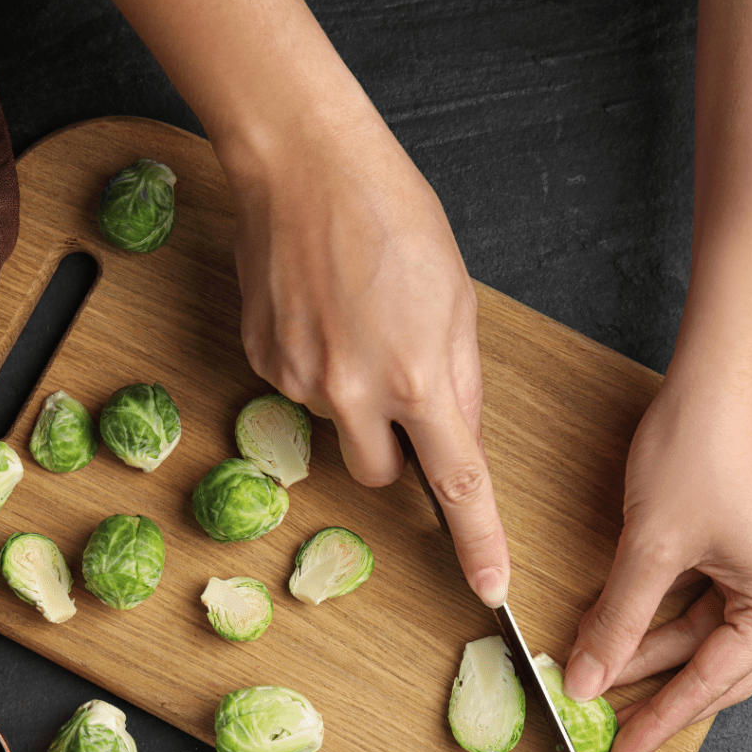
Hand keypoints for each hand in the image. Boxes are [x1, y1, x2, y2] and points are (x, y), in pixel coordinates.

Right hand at [223, 111, 509, 605]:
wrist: (301, 166)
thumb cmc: (391, 214)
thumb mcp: (454, 297)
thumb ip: (457, 378)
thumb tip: (455, 433)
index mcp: (415, 376)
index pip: (455, 481)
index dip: (477, 539)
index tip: (489, 585)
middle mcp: (350, 392)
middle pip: (377, 473)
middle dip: (394, 451)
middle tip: (399, 388)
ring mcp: (297, 379)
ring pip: (336, 424)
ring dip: (353, 396)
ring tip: (355, 320)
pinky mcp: (262, 360)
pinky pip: (299, 389)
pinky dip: (318, 366)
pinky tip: (321, 313)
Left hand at [563, 362, 751, 751]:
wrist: (718, 371)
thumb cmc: (700, 450)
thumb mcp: (652, 546)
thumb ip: (620, 620)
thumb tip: (587, 678)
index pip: (712, 682)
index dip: (660, 718)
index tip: (618, 750)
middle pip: (712, 661)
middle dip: (654, 687)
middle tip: (601, 717)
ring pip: (698, 627)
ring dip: (646, 645)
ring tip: (592, 667)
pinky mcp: (739, 537)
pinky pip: (695, 592)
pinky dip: (653, 608)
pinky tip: (611, 621)